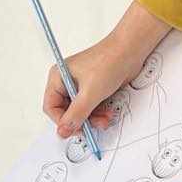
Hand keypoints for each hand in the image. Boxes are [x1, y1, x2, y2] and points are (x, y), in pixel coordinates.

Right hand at [44, 2, 168, 136]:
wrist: (130, 51)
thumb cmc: (109, 61)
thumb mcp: (90, 93)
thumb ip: (76, 115)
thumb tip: (63, 130)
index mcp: (58, 77)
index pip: (51, 107)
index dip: (62, 121)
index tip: (75, 130)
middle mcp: (67, 81)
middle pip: (66, 111)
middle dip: (81, 121)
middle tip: (92, 126)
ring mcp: (80, 85)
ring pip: (80, 111)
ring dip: (92, 119)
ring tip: (104, 119)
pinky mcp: (93, 88)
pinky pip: (91, 107)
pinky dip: (99, 113)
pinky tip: (107, 112)